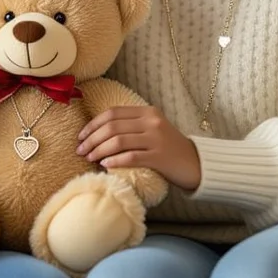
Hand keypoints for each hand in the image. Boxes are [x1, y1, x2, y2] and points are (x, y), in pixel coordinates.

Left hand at [77, 106, 201, 190]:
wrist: (196, 164)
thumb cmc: (168, 148)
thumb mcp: (152, 129)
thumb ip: (130, 126)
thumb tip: (97, 133)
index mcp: (147, 111)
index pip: (112, 113)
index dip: (93, 124)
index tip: (80, 136)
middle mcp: (152, 122)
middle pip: (112, 127)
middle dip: (91, 139)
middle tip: (80, 151)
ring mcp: (156, 138)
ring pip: (118, 141)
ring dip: (99, 150)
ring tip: (89, 158)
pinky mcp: (159, 157)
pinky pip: (131, 157)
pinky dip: (115, 161)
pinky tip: (105, 165)